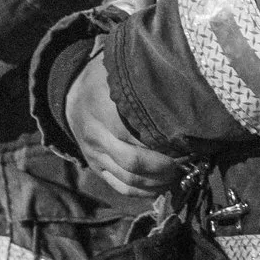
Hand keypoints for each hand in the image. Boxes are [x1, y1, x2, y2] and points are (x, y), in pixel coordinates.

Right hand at [67, 53, 183, 198]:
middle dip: (166, 165)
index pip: (137, 132)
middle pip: (135, 161)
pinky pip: (121, 187)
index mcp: (103, 107)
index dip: (166, 140)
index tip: (189, 140)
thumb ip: (141, 72)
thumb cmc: (103, 77)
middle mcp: (97, 134)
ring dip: (158, 181)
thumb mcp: (117, 67)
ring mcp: (95, 154)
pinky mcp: (96, 167)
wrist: (69, 94)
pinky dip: (145, 192)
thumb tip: (178, 74)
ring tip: (181, 173)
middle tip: (189, 160)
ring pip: (129, 179)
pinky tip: (163, 185)